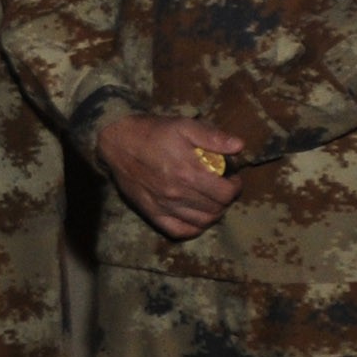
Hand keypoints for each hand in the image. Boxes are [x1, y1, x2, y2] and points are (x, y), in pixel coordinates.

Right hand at [98, 113, 244, 239]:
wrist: (117, 141)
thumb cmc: (153, 132)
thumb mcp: (184, 125)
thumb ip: (212, 137)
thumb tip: (239, 146)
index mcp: (189, 173)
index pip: (226, 193)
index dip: (235, 185)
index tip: (232, 177)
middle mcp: (178, 194)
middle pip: (216, 208)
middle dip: (225, 198)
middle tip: (222, 186)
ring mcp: (164, 206)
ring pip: (201, 222)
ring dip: (213, 213)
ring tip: (211, 200)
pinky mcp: (152, 213)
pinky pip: (179, 231)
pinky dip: (193, 228)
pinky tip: (196, 217)